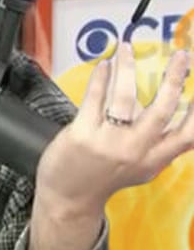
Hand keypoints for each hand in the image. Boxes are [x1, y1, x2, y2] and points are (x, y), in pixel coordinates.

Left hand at [36, 43, 192, 218]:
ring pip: (125, 98)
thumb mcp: (140, 166)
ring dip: (127, 68)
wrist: (68, 199)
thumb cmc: (102, 178)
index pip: (188, 136)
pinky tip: (104, 65)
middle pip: (162, 110)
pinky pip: (95, 98)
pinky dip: (101, 77)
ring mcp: (109, 143)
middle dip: (174, 79)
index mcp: (154, 160)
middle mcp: (135, 151)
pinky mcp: (82, 135)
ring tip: (126, 49)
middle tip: (182, 55)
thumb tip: (170, 106)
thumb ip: (155, 141)